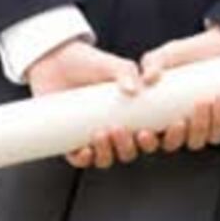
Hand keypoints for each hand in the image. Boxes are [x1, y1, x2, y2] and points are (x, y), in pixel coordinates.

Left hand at [25, 38, 144, 168]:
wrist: (57, 61)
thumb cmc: (89, 63)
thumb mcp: (112, 64)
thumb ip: (126, 71)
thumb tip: (133, 90)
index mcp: (132, 118)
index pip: (152, 137)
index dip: (163, 139)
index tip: (155, 130)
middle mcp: (114, 132)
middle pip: (128, 151)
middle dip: (128, 146)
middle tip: (120, 129)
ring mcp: (92, 137)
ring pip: (105, 158)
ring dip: (107, 152)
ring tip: (101, 133)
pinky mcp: (69, 140)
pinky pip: (78, 159)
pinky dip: (83, 159)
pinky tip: (85, 151)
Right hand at [138, 24, 219, 154]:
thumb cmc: (188, 53)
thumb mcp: (165, 56)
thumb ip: (152, 63)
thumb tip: (147, 79)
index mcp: (164, 119)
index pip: (152, 142)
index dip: (147, 143)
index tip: (143, 133)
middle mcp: (187, 128)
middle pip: (180, 143)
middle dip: (181, 135)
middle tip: (183, 117)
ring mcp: (211, 125)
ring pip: (210, 138)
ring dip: (210, 123)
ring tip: (211, 99)